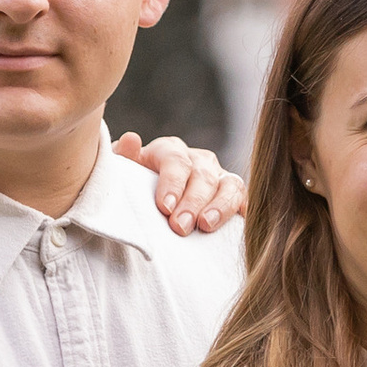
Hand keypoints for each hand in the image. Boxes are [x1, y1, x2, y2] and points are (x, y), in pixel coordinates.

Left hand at [115, 132, 243, 233]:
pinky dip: (242, 210)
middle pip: (202, 175)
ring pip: (229, 185)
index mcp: (169, 151)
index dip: (172, 182)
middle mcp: (197, 160)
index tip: (164, 207)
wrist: (148, 206)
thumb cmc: (133, 190)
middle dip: (192, 202)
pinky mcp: (231, 195)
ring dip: (220, 206)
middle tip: (181, 226)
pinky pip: (243, 198)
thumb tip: (131, 139)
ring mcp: (218, 177)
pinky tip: (237, 225)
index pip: (175, 160)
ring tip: (206, 226)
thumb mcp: (122, 175)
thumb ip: (123, 159)